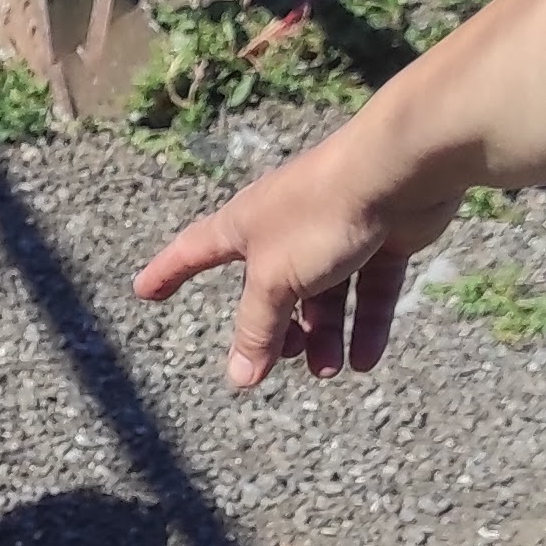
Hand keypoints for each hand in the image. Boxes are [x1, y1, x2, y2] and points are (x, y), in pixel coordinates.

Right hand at [134, 0, 545, 389]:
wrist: (400, 168)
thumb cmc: (321, 213)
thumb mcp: (275, 280)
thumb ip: (257, 329)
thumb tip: (239, 377)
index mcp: (245, 225)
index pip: (193, 251)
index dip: (167, 272)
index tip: (144, 291)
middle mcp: (285, 227)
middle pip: (271, 289)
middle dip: (276, 330)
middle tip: (284, 362)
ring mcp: (335, 232)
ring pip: (325, 295)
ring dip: (324, 336)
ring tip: (329, 370)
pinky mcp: (382, 237)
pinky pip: (369, 290)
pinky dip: (367, 325)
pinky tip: (367, 360)